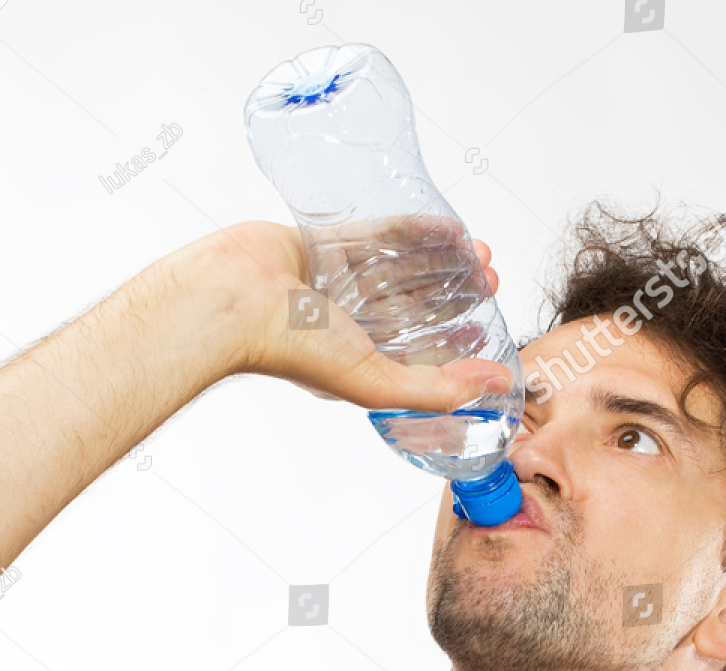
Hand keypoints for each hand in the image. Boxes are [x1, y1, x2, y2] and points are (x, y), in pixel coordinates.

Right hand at [201, 219, 513, 412]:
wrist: (232, 299)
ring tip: (478, 253)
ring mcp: (335, 282)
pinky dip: (412, 230)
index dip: (455, 343)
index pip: (418, 353)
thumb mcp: (374, 381)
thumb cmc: (287, 347)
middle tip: (489, 279)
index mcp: (356, 362)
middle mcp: (347, 324)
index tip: (487, 327)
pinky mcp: (323, 243)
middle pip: (414, 306)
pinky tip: (446, 228)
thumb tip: (493, 385)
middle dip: (455, 294)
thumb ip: (435, 388)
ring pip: (399, 269)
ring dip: (440, 261)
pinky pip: (376, 234)